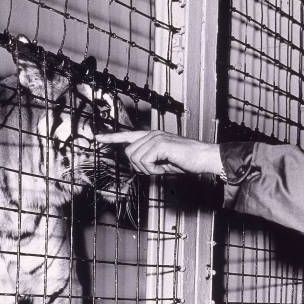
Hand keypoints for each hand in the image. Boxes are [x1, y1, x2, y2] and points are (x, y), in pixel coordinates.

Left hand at [95, 130, 222, 175]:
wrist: (204, 158)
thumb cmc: (189, 161)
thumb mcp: (165, 162)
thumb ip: (151, 161)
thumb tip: (140, 166)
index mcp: (153, 137)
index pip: (128, 135)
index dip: (112, 137)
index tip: (98, 138)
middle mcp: (152, 134)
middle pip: (129, 152)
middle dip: (139, 166)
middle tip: (157, 169)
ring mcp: (156, 138)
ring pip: (135, 158)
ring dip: (148, 169)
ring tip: (163, 167)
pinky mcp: (160, 144)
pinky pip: (145, 161)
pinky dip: (154, 170)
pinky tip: (165, 167)